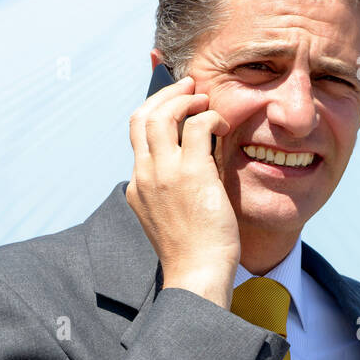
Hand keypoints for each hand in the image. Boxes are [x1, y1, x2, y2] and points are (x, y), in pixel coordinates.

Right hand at [125, 74, 239, 308]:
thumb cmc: (194, 252)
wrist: (197, 273)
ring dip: (186, 99)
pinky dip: (210, 116)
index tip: (171, 99)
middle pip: (143, 116)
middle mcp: (145, 176)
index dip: (152, 108)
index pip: (137, 134)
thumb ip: (173, 189)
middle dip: (166, 94)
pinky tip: (223, 125)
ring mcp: (165, 173)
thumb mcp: (172, 217)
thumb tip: (195, 163)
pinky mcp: (190, 174)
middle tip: (190, 86)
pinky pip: (197, 125)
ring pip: (164, 114)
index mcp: (138, 187)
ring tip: (205, 100)